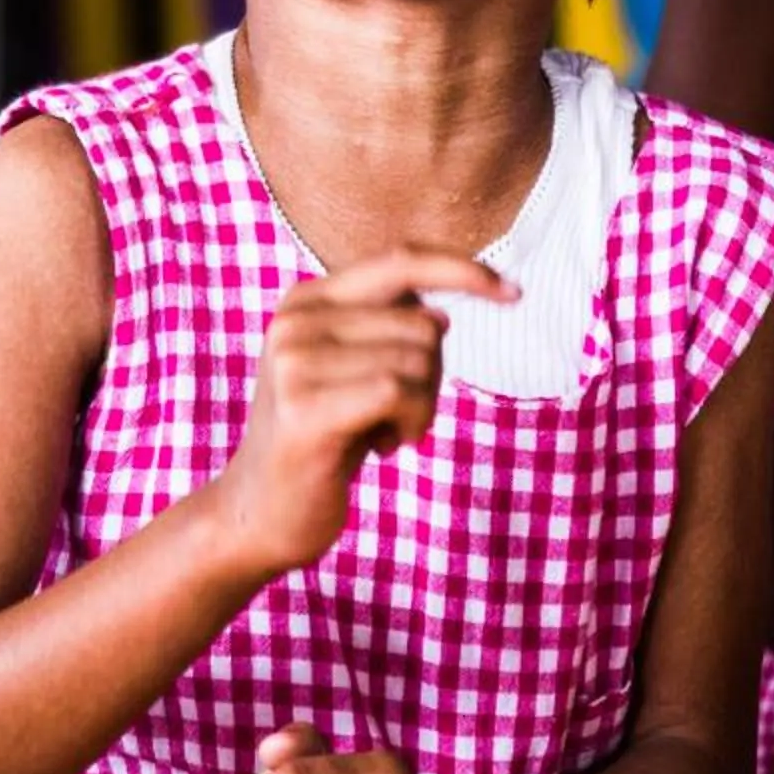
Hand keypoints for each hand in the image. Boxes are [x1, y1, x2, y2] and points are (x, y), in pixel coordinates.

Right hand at [213, 249, 512, 575]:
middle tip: (396, 417)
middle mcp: (296, 319)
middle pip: (423, 323)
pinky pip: (399, 393)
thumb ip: (388, 332)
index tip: (513, 292)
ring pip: (417, 361)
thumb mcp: (353, 373)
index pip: (401, 261)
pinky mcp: (303, 407)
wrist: (260, 512)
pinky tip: (381, 448)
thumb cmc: (323, 441)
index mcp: (308, 299)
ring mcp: (294, 361)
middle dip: (433, 377)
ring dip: (421, 409)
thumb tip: (442, 314)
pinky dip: (411, 425)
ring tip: (382, 434)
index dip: (462, 269)